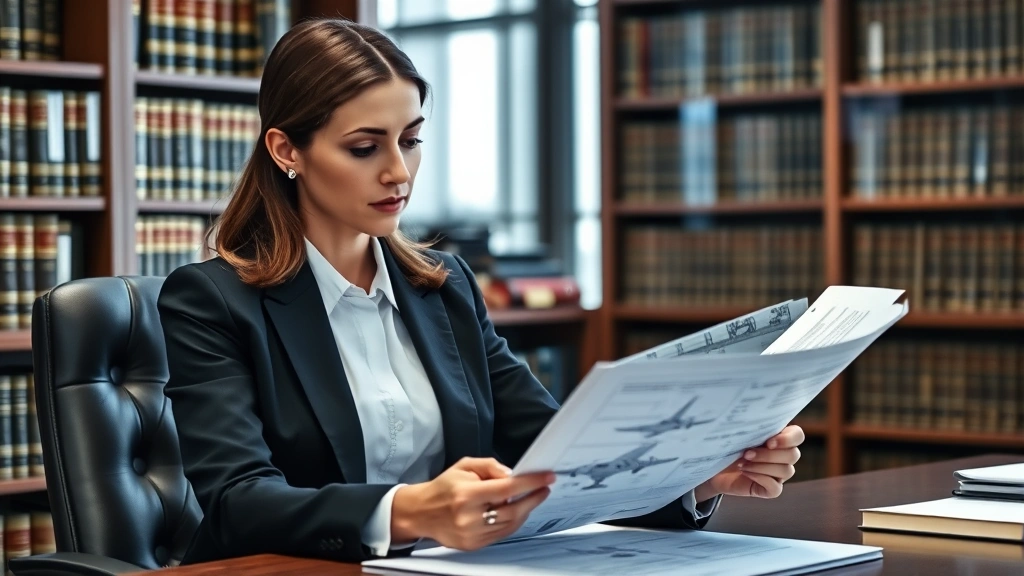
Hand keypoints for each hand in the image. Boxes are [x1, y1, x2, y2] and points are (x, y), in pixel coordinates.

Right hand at [391, 457, 554, 550]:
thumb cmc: (443, 487)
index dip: (530, 483)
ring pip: (510, 524)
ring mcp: (471, 534)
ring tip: (532, 498)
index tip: (546, 478)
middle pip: (513, 510)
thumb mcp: (463, 466)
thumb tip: (512, 474)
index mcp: (466, 494)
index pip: (506, 488)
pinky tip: (517, 511)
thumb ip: (489, 466)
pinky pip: (502, 534)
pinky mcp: (473, 545)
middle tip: (544, 488)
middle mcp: (469, 517)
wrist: (421, 512)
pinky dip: (513, 522)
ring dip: (525, 510)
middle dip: (533, 498)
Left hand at [694, 425, 804, 502]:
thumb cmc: (726, 444)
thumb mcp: (737, 432)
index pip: (797, 435)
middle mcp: (783, 455)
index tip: (768, 442)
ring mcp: (778, 474)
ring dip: (761, 466)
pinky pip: (776, 488)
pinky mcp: (769, 489)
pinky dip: (760, 479)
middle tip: (747, 452)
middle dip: (768, 454)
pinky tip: (745, 472)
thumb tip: (749, 415)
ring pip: (786, 471)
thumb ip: (750, 425)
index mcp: (780, 437)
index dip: (788, 439)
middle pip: (793, 455)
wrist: (712, 465)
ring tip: (741, 463)